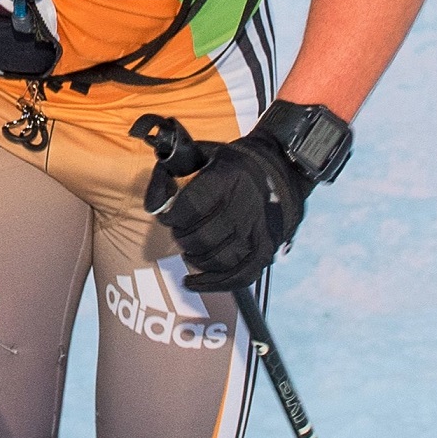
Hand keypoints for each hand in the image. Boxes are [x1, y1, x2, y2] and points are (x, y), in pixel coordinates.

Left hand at [160, 128, 310, 291]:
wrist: (283, 168)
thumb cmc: (235, 164)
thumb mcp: (203, 153)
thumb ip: (171, 170)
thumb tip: (153, 202)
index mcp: (227, 179)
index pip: (187, 209)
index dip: (170, 217)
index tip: (168, 215)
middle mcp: (244, 207)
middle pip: (200, 238)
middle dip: (182, 237)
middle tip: (182, 230)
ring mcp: (257, 231)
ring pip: (216, 259)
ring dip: (195, 258)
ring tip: (191, 248)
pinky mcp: (266, 249)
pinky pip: (238, 276)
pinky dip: (213, 284)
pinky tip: (193, 282)